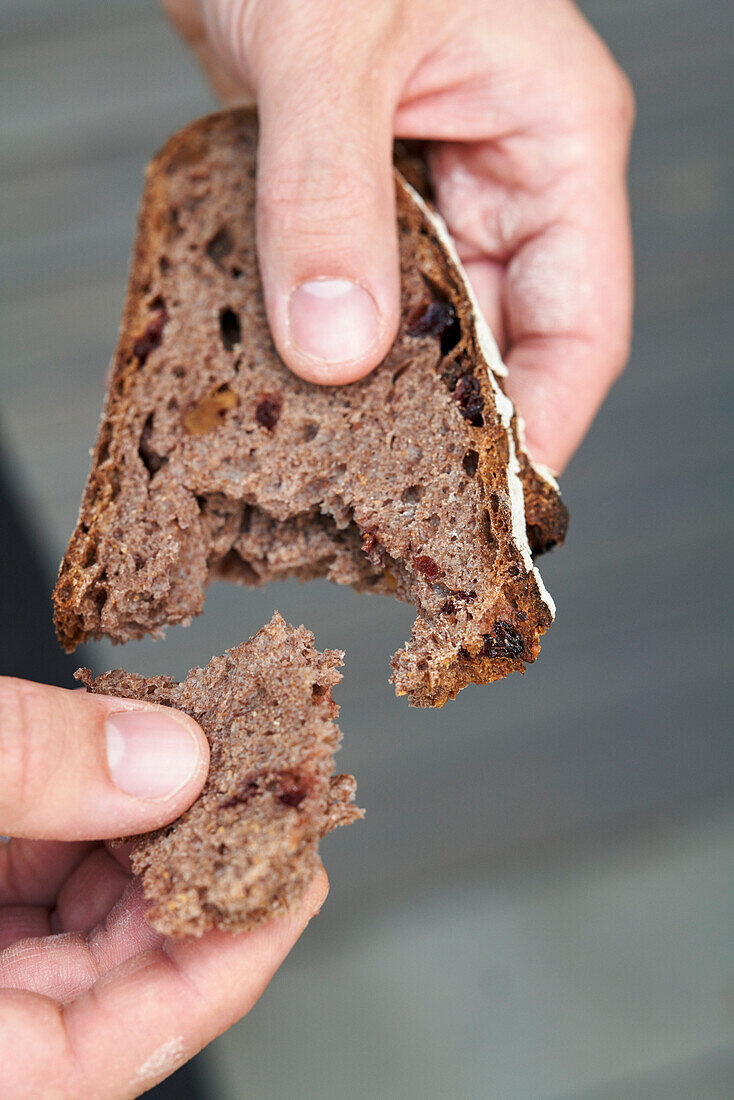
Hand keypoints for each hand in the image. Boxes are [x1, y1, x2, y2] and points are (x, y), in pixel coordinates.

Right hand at [0, 677, 327, 1097]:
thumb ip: (33, 771)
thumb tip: (169, 756)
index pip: (142, 1036)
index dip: (239, 951)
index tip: (300, 868)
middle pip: (128, 962)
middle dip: (201, 859)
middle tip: (261, 779)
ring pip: (92, 909)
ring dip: (152, 824)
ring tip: (204, 748)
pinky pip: (46, 871)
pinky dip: (90, 809)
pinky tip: (127, 747)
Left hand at [162, 0, 633, 472]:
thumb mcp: (330, 49)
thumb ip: (331, 198)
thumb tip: (336, 349)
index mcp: (553, 140)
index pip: (579, 327)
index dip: (544, 428)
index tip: (489, 509)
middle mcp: (502, 177)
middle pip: (499, 343)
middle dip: (447, 423)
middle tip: (388, 505)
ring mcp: (429, 190)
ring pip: (422, 329)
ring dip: (374, 387)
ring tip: (326, 455)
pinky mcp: (359, 196)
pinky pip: (358, 293)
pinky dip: (325, 339)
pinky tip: (287, 378)